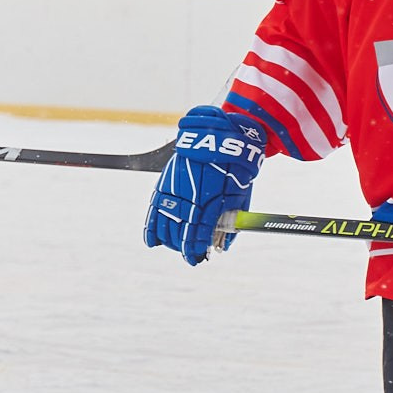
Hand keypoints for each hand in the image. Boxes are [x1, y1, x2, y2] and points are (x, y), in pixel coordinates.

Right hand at [144, 105, 266, 265]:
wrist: (221, 134)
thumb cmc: (235, 166)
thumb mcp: (240, 194)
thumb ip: (231, 220)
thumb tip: (224, 245)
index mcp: (209, 201)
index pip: (197, 235)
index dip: (195, 250)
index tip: (197, 258)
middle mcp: (189, 197)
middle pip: (180, 232)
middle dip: (184, 247)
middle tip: (190, 255)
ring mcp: (175, 189)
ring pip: (166, 223)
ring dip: (170, 240)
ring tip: (177, 246)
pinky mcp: (166, 181)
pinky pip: (155, 208)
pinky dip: (152, 227)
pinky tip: (153, 241)